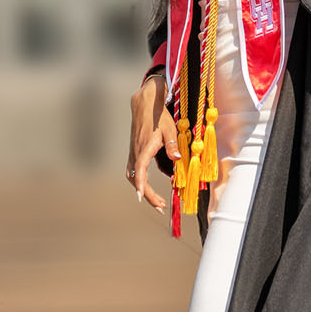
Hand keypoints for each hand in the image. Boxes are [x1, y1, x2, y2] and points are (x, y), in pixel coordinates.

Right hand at [126, 72, 178, 214]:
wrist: (145, 105)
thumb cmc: (158, 117)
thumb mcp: (169, 129)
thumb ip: (172, 145)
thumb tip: (177, 159)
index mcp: (144, 148)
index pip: (140, 170)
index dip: (141, 185)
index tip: (142, 197)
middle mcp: (136, 153)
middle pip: (136, 179)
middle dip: (147, 194)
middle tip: (160, 206)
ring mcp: (133, 153)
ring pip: (133, 176)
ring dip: (143, 189)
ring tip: (156, 201)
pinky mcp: (134, 152)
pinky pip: (133, 171)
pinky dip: (140, 181)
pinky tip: (150, 186)